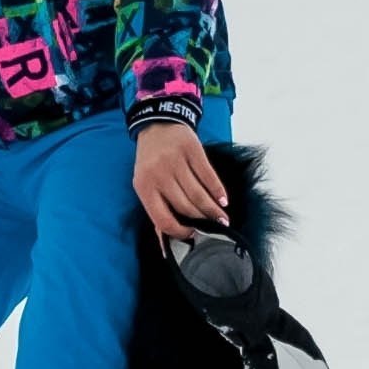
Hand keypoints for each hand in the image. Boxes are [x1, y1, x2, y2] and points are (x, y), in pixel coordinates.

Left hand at [131, 122, 228, 244]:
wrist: (157, 125)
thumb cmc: (151, 161)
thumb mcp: (146, 183)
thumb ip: (156, 209)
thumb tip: (165, 243)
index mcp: (144, 187)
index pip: (162, 219)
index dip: (179, 231)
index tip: (191, 235)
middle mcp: (159, 175)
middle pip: (185, 207)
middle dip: (202, 221)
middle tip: (215, 229)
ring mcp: (176, 161)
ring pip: (198, 194)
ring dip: (213, 209)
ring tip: (222, 219)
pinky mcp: (192, 150)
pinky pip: (208, 175)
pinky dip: (218, 190)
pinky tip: (223, 200)